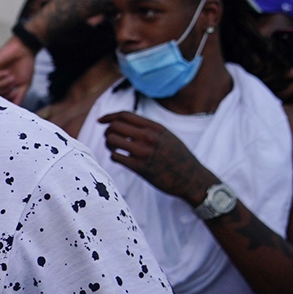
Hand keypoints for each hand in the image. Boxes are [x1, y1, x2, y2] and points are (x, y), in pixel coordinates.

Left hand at [0, 38, 33, 103]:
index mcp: (3, 86)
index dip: (6, 100)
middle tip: (14, 86)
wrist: (26, 50)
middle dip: (5, 92)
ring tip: (12, 78)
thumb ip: (19, 97)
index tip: (14, 97)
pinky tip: (7, 73)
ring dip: (3, 84)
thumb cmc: (25, 65)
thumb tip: (15, 108)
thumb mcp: (24, 85)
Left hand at [99, 112, 218, 203]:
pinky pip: (116, 156)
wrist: (192, 179)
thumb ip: (148, 127)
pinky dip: (114, 156)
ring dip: (108, 144)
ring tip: (114, 148)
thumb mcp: (167, 135)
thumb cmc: (179, 157)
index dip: (109, 116)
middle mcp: (148, 137)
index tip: (100, 120)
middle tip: (110, 138)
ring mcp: (143, 152)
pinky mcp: (140, 168)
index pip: (124, 115)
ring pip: (111, 140)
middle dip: (108, 131)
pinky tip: (120, 157)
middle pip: (114, 126)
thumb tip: (123, 121)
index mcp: (155, 127)